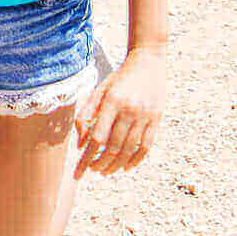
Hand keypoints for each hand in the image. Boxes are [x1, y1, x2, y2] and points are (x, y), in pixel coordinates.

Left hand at [75, 47, 165, 176]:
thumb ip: (86, 114)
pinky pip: (146, 146)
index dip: (88, 156)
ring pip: (129, 149)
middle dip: (101, 163)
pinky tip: (126, 167)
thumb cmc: (118, 79)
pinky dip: (136, 160)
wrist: (148, 64)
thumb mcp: (99, 90)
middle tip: (92, 171)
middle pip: (113, 146)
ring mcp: (145, 116)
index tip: (80, 168)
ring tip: (105, 171)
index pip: (98, 137)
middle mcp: (129, 111)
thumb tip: (80, 142)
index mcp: (111, 102)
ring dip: (116, 164)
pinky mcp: (156, 120)